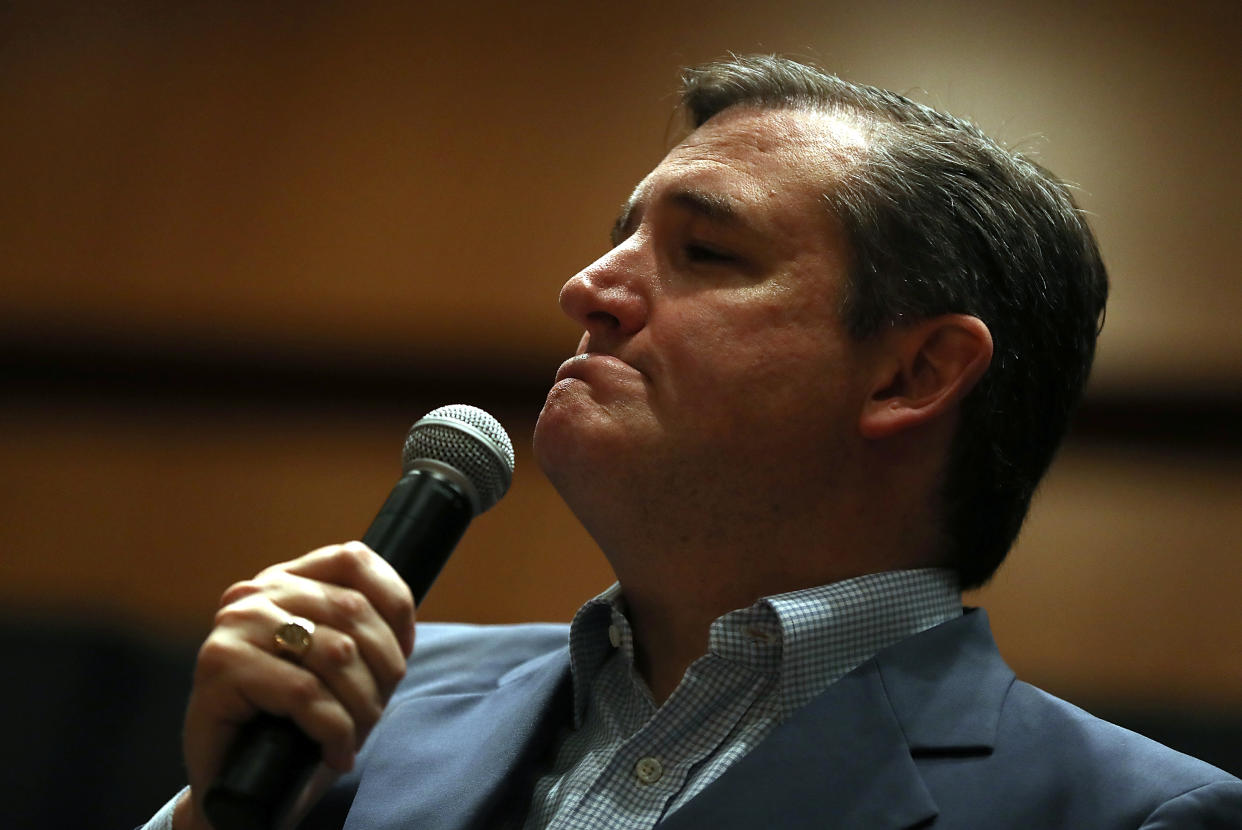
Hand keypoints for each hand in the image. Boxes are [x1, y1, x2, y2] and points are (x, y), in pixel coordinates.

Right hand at [173, 542, 415, 829]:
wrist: (237, 789)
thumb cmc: (294, 728)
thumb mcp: (338, 670)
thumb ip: (361, 633)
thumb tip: (404, 621)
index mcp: (285, 580)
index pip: (353, 559)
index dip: (394, 602)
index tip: (404, 650)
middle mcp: (255, 592)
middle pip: (353, 609)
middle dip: (383, 667)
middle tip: (376, 710)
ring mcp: (234, 625)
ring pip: (336, 652)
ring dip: (362, 704)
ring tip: (355, 736)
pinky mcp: (219, 665)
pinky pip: (304, 692)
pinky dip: (335, 730)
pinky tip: (335, 753)